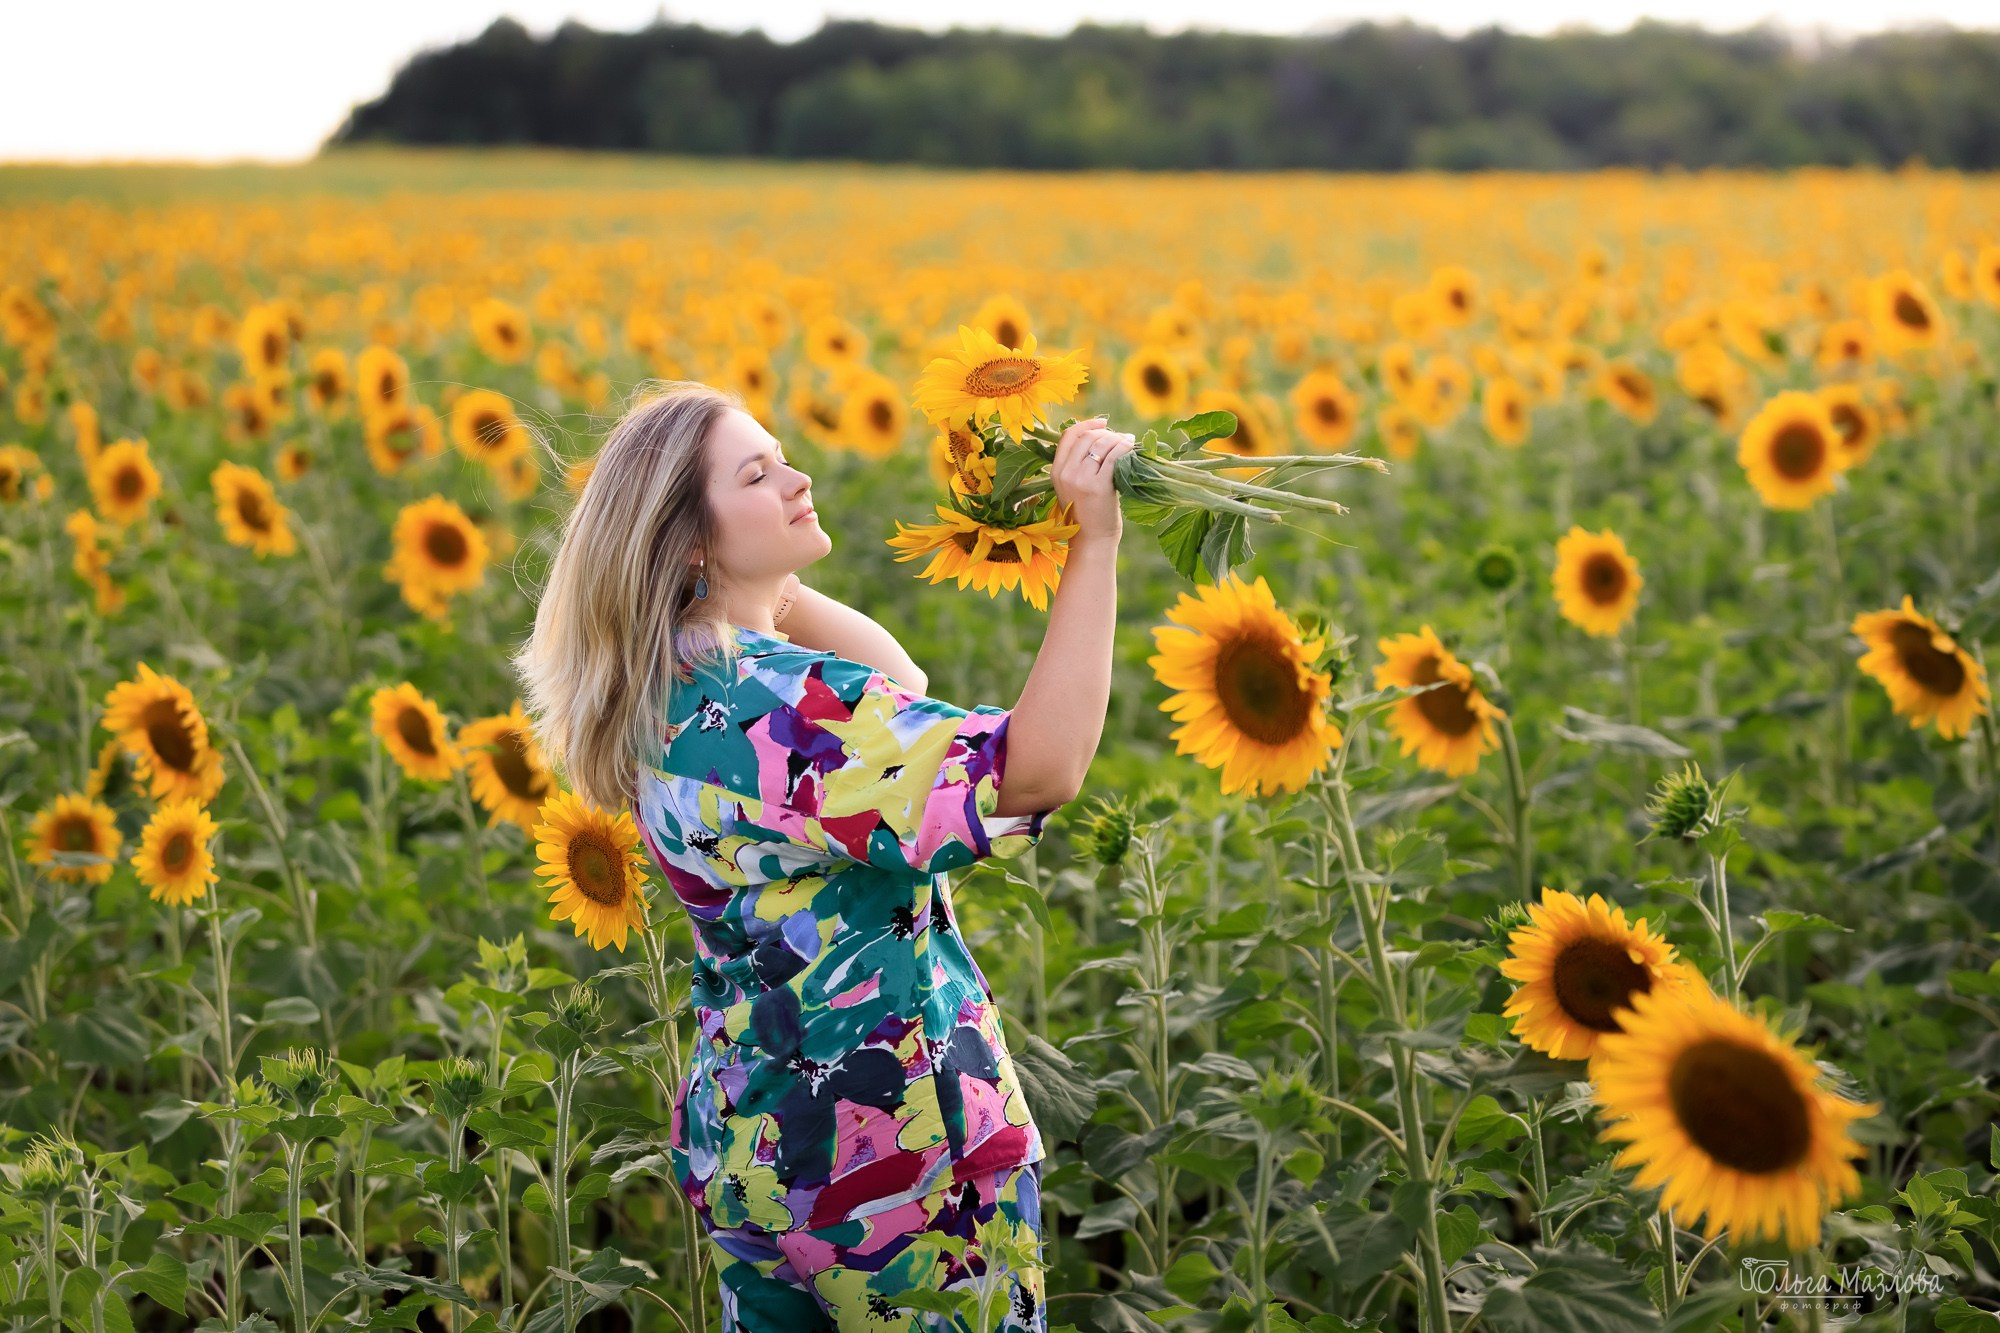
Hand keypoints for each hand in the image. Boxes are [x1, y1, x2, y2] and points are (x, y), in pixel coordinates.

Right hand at [1051, 415, 1136, 547]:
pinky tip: (1131, 448)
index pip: (1069, 436)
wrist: (1092, 541)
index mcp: (1056, 471)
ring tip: (1128, 441)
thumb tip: (1101, 439)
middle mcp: (1066, 473)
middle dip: (1106, 432)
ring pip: (1101, 444)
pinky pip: (1114, 456)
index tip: (1103, 422)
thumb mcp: (1073, 488)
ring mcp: (1081, 479)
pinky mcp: (1098, 486)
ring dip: (1118, 439)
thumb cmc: (1087, 515)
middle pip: (1087, 437)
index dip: (1087, 424)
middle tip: (1121, 437)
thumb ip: (1079, 466)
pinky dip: (1124, 447)